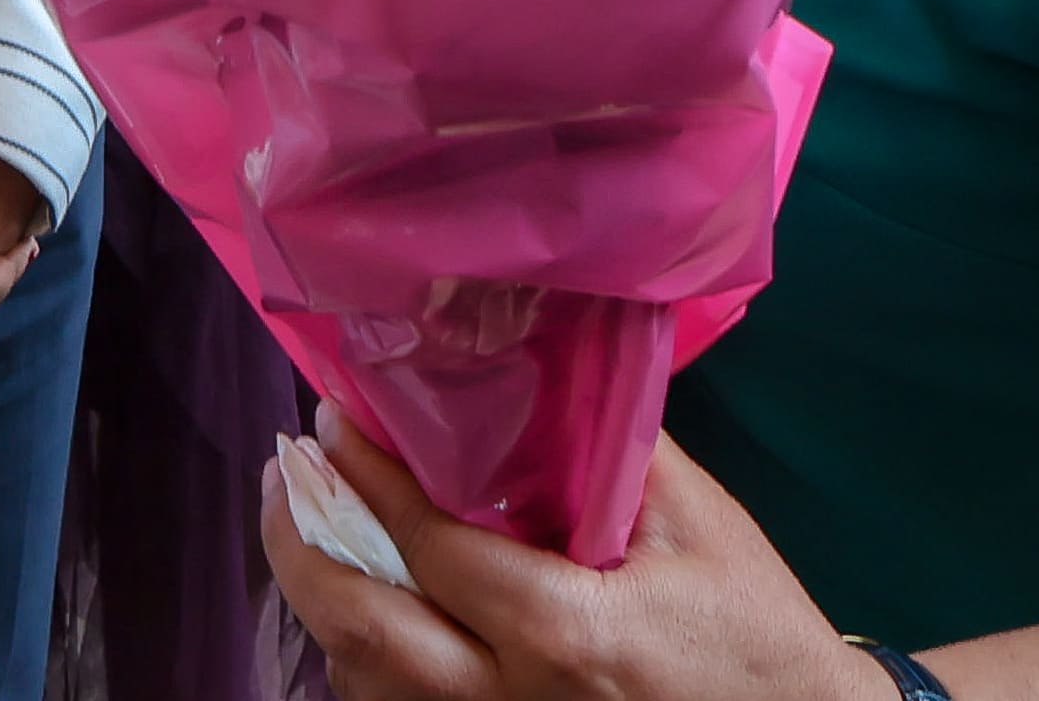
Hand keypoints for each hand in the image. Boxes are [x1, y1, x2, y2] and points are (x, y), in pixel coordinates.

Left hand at [263, 409, 877, 700]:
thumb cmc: (754, 629)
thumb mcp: (699, 523)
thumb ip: (612, 450)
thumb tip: (542, 368)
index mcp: (566, 634)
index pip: (431, 547)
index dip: (368, 478)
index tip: (331, 420)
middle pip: (364, 634)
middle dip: (300, 548)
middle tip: (284, 477)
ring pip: (368, 686)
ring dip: (321, 605)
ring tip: (305, 527)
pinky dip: (364, 662)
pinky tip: (362, 606)